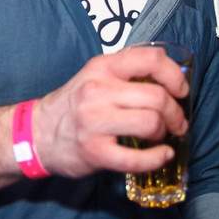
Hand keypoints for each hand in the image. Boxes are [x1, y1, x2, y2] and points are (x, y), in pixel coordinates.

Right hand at [32, 45, 188, 177]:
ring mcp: (95, 122)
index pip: (151, 59)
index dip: (175, 75)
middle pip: (157, 97)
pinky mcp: (94, 152)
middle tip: (177, 122)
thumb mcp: (96, 76)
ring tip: (161, 136)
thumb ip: (127, 72)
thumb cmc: (74, 104)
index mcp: (103, 67)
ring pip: (151, 123)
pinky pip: (137, 158)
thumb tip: (172, 77)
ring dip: (165, 133)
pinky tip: (162, 156)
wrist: (36, 134)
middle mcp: (98, 91)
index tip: (181, 90)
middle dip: (176, 113)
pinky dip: (157, 158)